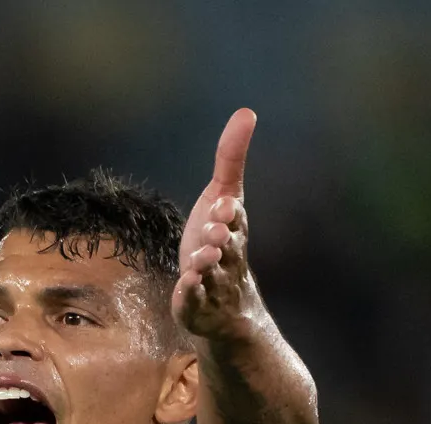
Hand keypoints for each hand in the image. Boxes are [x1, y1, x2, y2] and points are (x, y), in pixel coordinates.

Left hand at [173, 107, 262, 342]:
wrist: (225, 301)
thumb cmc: (221, 241)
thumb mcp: (223, 197)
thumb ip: (231, 158)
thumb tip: (246, 112)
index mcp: (234, 229)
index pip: (235, 219)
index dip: (229, 214)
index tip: (224, 206)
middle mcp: (227, 256)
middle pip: (226, 247)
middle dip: (220, 240)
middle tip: (214, 235)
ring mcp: (212, 282)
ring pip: (211, 274)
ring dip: (205, 266)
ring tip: (198, 261)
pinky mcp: (195, 304)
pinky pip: (193, 301)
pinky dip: (189, 294)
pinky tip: (183, 285)